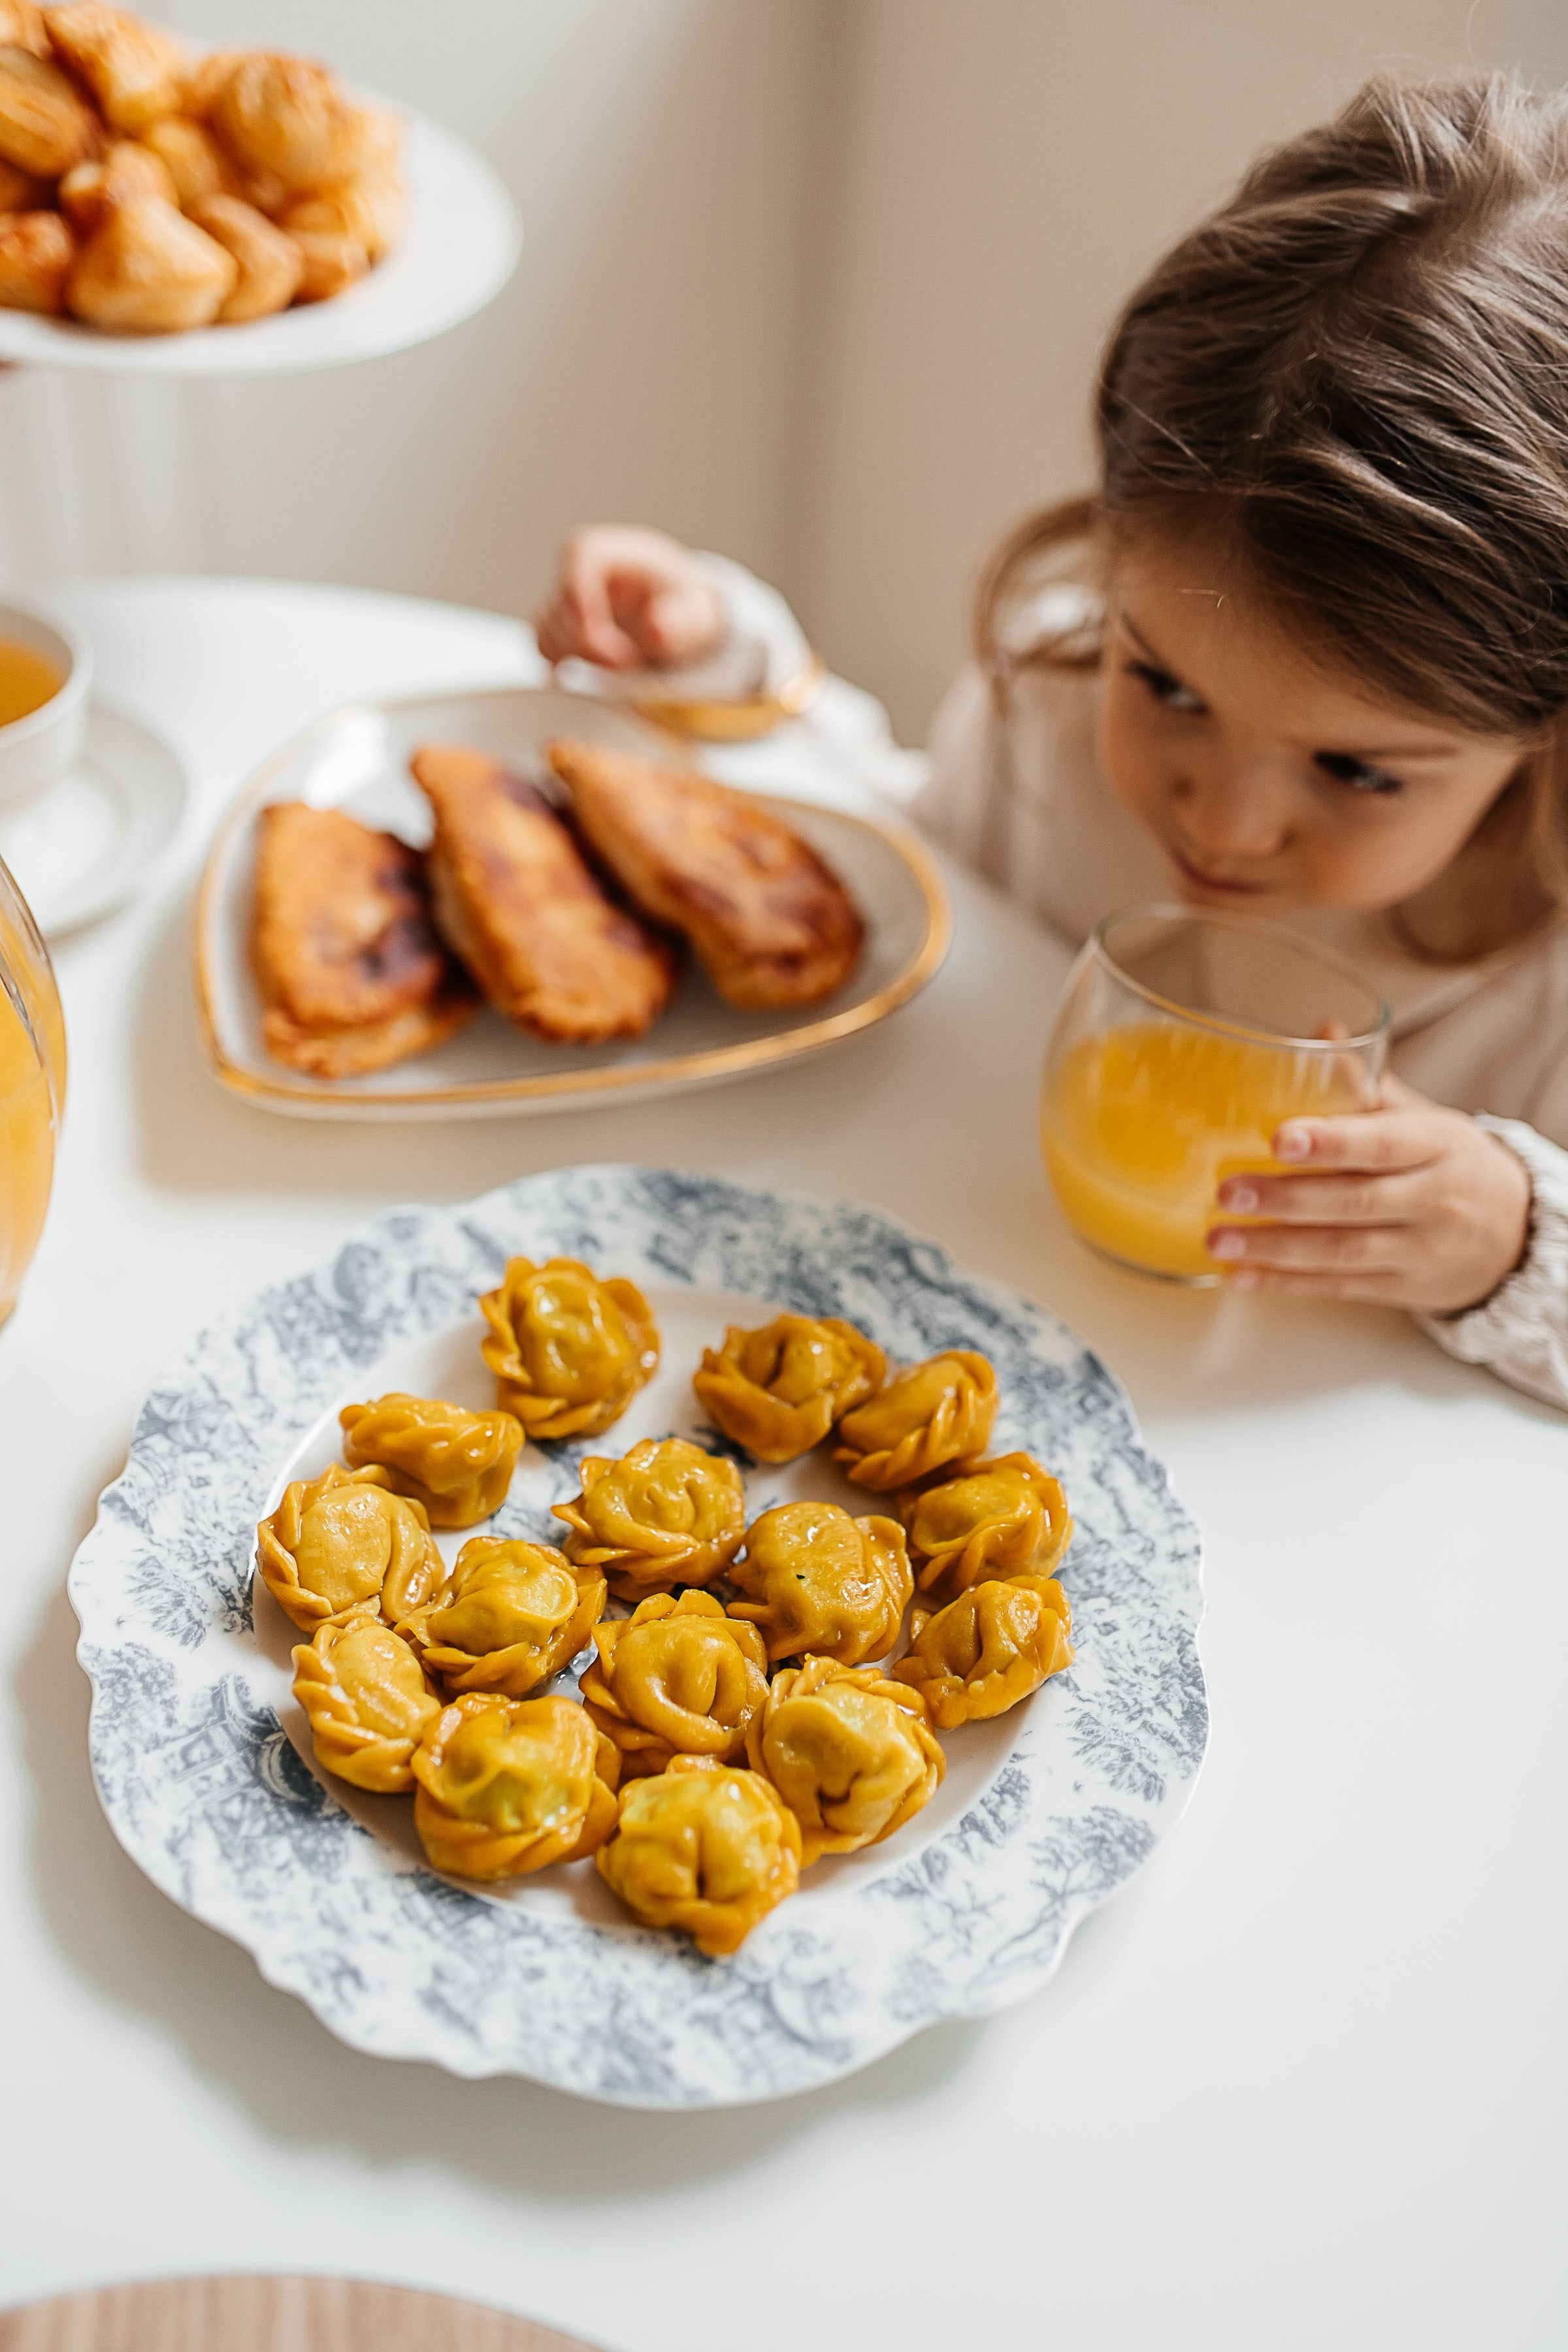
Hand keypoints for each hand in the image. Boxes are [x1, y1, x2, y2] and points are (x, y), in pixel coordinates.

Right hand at [532, 526, 724, 671]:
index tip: (597, 630)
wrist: (679, 619)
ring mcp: (564, 601)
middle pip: (560, 601)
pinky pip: (545, 650)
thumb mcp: (697, 611)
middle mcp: (581, 571)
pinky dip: (568, 667)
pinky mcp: (559, 630)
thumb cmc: (686, 606)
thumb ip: (682, 619)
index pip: (579, 553)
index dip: (579, 592)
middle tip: (629, 663)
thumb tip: (656, 629)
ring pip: (546, 630)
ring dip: (579, 658)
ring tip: (624, 666)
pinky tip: (602, 672)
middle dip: (589, 642)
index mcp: (614, 551)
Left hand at [1204, 1074, 1531, 1312]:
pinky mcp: (1401, 1288)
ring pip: (1341, 1252)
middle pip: (1355, 1200)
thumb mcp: (1424, 1120)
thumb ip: (1369, 1086)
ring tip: (1218, 1239)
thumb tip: (1322, 1031)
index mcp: (1438, 1144)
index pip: (1382, 1143)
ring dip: (1273, 1248)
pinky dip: (1285, 1283)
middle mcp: (1433, 1199)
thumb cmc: (1451, 1164)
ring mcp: (1419, 1249)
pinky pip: (1338, 1287)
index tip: (1279, 1138)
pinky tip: (1239, 1275)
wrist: (1513, 1234)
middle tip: (1227, 1191)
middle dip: (1286, 1199)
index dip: (1331, 1142)